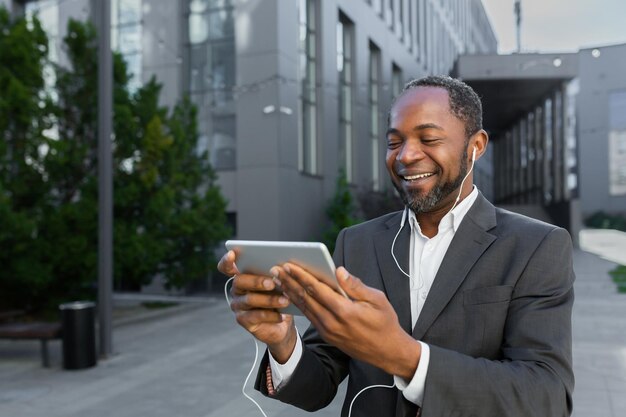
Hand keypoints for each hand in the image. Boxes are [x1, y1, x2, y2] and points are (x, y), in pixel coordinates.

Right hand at [217, 250, 297, 362]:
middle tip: (273, 283)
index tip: (232, 254)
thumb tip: (282, 266)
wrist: (282, 324)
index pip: (227, 267)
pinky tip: (282, 315)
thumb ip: (276, 273)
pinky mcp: (242, 320)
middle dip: (257, 281)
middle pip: (239, 281)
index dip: (226, 260)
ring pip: (249, 299)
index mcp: (243, 275)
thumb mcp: (280, 284)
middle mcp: (237, 289)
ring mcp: (238, 305)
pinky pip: (255, 316)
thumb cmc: (280, 297)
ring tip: (285, 300)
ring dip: (269, 300)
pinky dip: (271, 315)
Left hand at [274, 263, 420, 379]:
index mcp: (344, 311)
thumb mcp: (377, 300)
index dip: (301, 276)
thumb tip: (338, 270)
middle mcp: (332, 322)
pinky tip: (292, 296)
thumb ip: (355, 285)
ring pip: (304, 308)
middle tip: (275, 270)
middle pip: (305, 298)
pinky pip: (309, 317)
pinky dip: (299, 304)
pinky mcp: (327, 336)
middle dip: (289, 282)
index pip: (317, 289)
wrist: (387, 352)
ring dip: (290, 293)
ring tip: (278, 280)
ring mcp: (328, 331)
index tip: (289, 265)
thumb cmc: (384, 323)